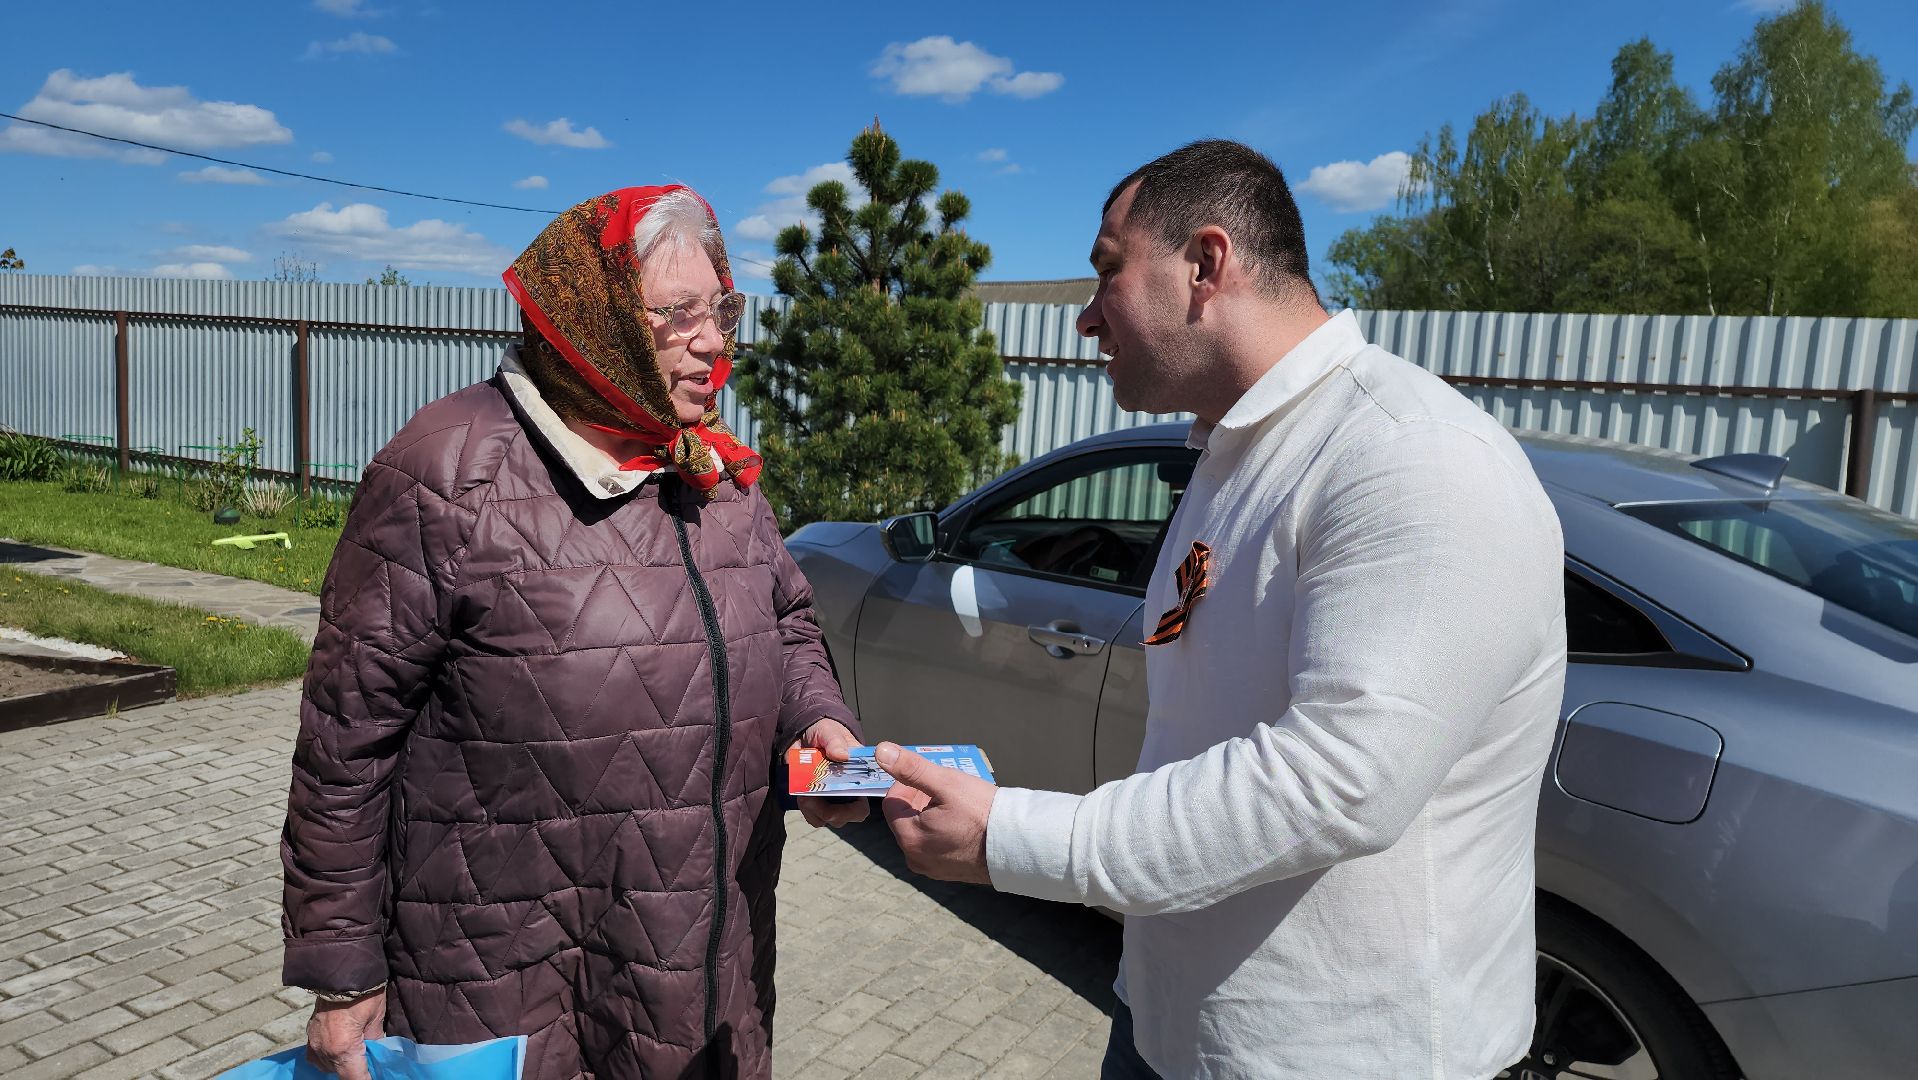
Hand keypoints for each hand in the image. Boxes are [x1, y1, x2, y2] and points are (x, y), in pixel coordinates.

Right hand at [305, 990, 385, 1079]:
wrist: (340, 972)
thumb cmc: (364, 993)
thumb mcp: (376, 1019)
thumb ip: (373, 1042)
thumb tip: (375, 1053)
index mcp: (343, 1048)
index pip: (355, 1078)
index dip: (366, 1079)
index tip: (373, 1076)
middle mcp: (325, 1050)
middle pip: (339, 1074)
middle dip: (354, 1071)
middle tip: (368, 1064)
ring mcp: (314, 1043)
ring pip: (327, 1067)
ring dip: (340, 1064)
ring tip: (355, 1056)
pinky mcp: (309, 1035)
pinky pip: (316, 1056)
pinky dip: (328, 1057)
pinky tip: (339, 1051)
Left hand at [797, 719, 868, 828]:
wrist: (803, 736)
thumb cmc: (824, 733)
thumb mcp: (828, 731)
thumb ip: (834, 741)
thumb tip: (843, 755)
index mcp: (860, 773)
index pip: (869, 795)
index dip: (859, 805)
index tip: (838, 796)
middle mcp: (851, 790)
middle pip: (852, 814)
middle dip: (834, 813)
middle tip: (814, 799)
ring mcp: (835, 799)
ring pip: (833, 819)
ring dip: (817, 812)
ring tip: (804, 797)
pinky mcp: (818, 803)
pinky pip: (816, 818)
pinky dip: (808, 812)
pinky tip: (801, 797)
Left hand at [878, 742, 995, 884]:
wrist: (1017, 844)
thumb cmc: (982, 812)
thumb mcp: (945, 783)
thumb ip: (911, 767)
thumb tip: (881, 752)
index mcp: (909, 838)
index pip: (892, 803)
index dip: (907, 784)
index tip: (929, 777)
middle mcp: (915, 858)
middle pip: (905, 818)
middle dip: (919, 799)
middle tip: (944, 788)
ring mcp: (932, 868)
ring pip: (920, 831)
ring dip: (931, 814)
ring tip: (956, 803)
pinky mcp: (947, 872)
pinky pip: (934, 845)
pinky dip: (941, 830)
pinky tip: (962, 821)